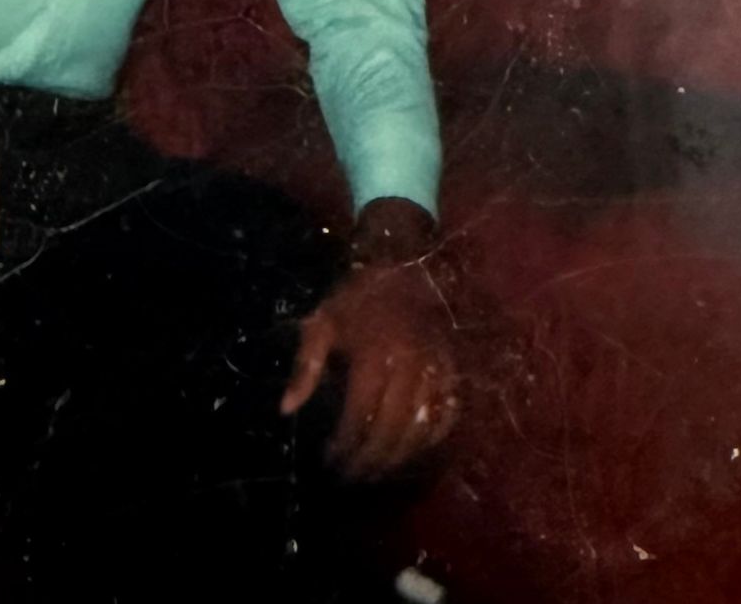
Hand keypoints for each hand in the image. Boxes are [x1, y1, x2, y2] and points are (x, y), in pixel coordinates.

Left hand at [281, 219, 457, 479]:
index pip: (359, 415)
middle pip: (391, 429)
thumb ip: (306, 366)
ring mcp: (436, 369)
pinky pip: (448, 414)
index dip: (345, 444)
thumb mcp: (323, 322)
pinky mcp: (453, 369)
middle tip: (353, 474)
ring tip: (378, 471)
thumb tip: (286, 410)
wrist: (404, 266)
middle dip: (370, 458)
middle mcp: (409, 366)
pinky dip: (432, 438)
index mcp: (374, 354)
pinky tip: (414, 450)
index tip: (331, 459)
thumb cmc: (357, 297)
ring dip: (399, 457)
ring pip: (421, 428)